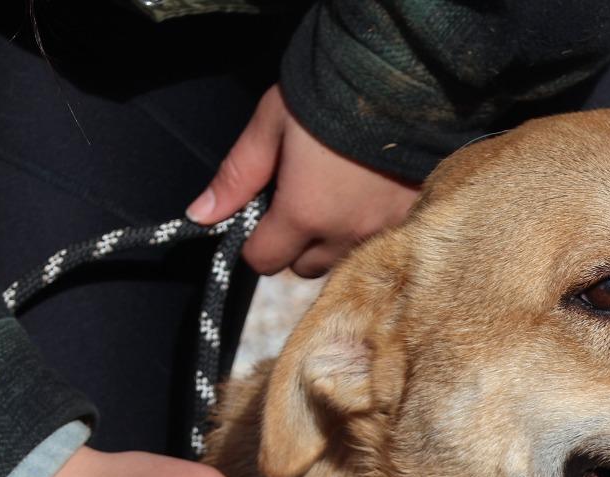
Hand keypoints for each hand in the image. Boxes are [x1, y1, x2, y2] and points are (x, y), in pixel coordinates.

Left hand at [186, 84, 419, 277]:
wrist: (400, 77)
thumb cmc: (326, 96)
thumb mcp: (270, 126)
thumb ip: (236, 177)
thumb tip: (200, 216)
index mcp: (303, 214)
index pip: (264, 260)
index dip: (255, 241)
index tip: (262, 214)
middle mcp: (343, 235)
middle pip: (303, 267)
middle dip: (294, 243)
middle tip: (302, 200)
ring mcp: (381, 233)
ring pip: (340, 261)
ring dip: (330, 243)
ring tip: (336, 200)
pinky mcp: (409, 223)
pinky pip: (376, 246)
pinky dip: (365, 232)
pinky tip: (366, 197)